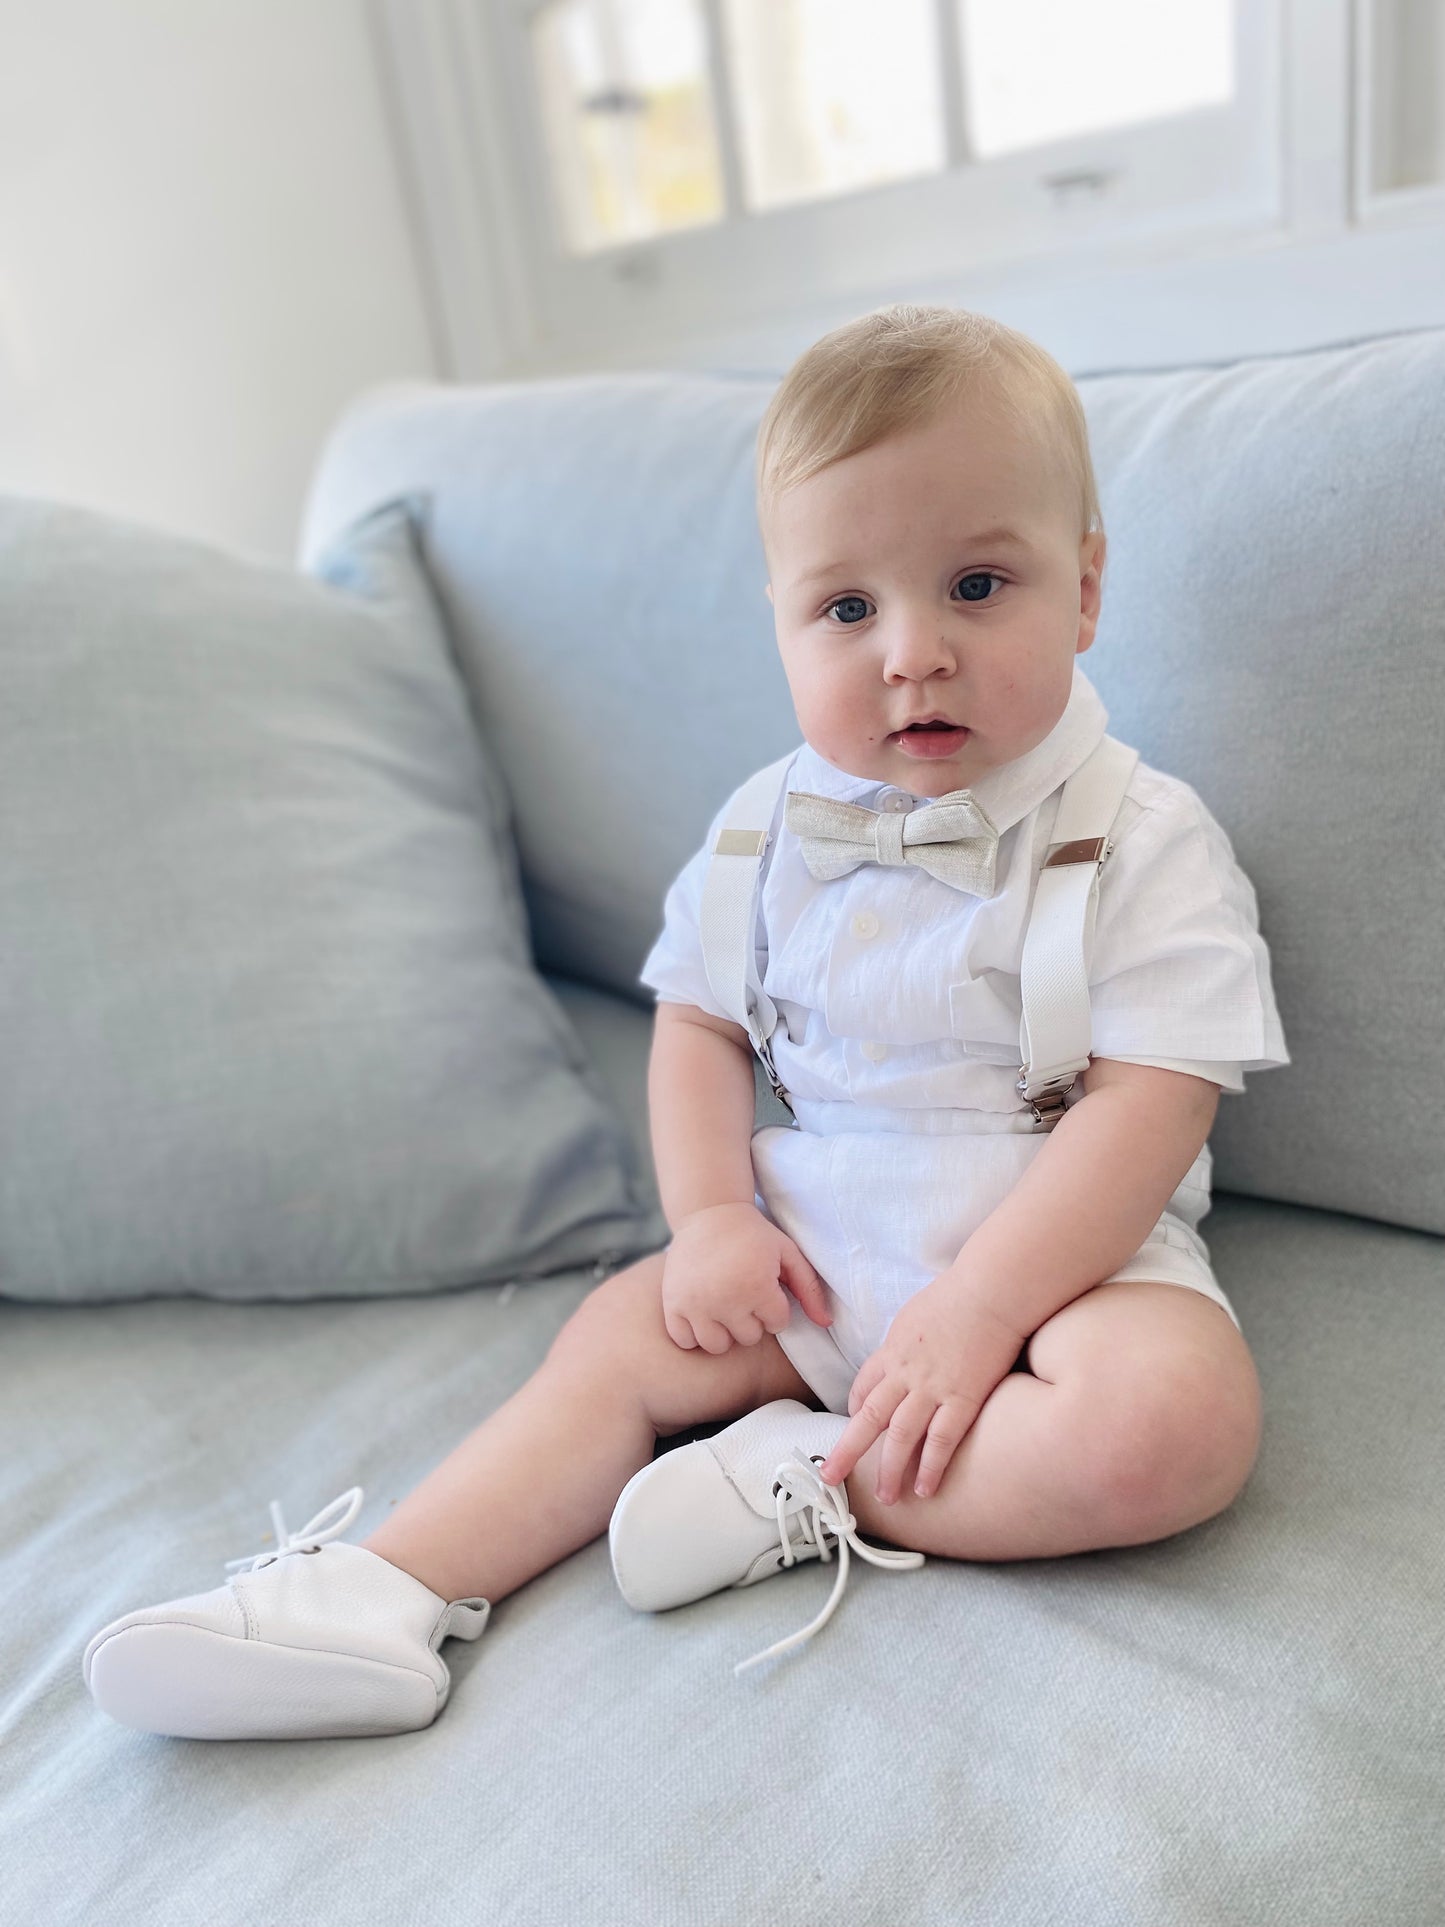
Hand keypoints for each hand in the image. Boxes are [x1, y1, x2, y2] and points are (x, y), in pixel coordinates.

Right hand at [662, 1202, 832, 1354]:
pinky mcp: (673, 1304)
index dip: (775, 1306)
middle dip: (751, 1318)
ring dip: (724, 1330)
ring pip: (718, 1346)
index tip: (766, 1286)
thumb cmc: (754, 1235)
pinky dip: (694, 1332)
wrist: (709, 1212)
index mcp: (757, 1286)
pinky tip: (702, 1312)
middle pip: (749, 1337)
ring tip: (724, 1305)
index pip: (777, 1324)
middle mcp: (726, 1299)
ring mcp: (696, 1304)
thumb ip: (810, 1289)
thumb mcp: (787, 1254)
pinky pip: (686, 1340)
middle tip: (743, 1291)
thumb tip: (827, 1323)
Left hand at [817, 1281, 1024, 1503]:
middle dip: (847, 1452)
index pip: (863, 1388)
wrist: (990, 1291)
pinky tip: (924, 1489)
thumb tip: (907, 1351)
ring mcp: (932, 1389)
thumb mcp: (916, 1313)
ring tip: (887, 1498)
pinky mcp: (963, 1399)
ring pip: (900, 1437)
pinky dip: (931, 1467)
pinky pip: (941, 1441)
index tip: (854, 1424)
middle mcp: (904, 1374)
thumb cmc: (959, 1293)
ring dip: (889, 1470)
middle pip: (868, 1419)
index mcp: (891, 1350)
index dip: (855, 1410)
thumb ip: (907, 1340)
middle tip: (830, 1478)